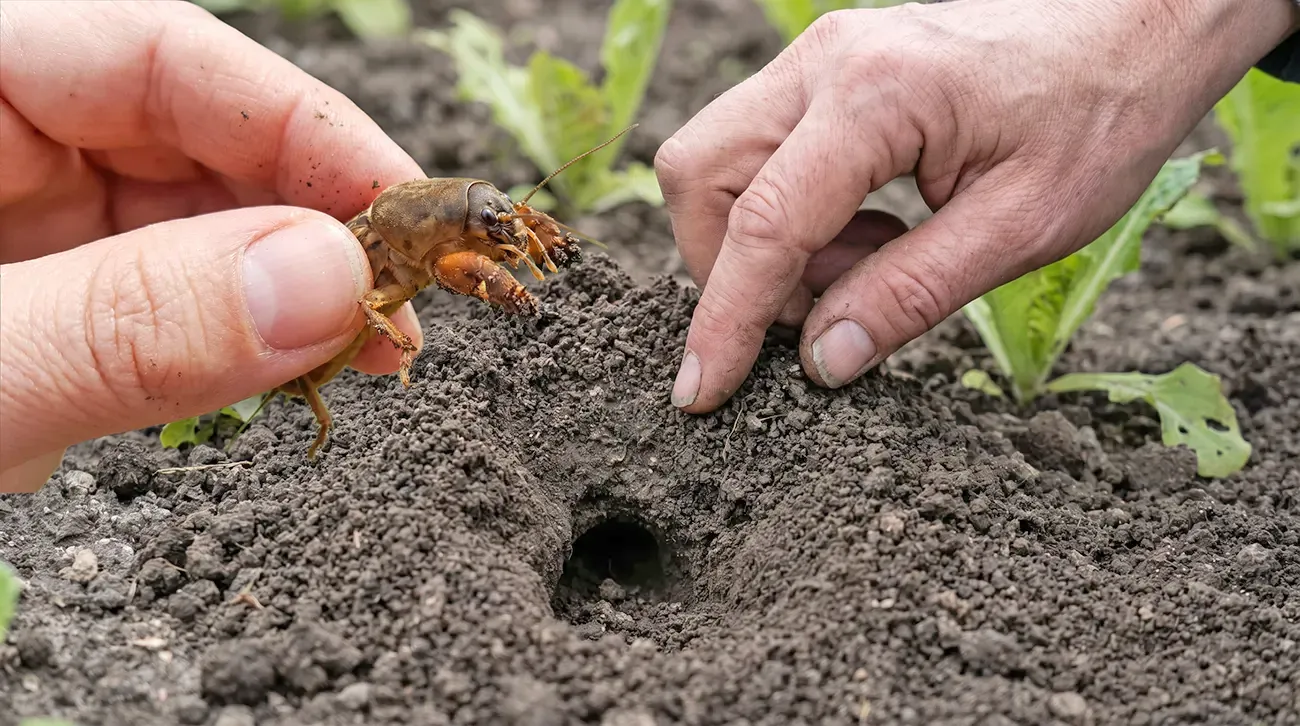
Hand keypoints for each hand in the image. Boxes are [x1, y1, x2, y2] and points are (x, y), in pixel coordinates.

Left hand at [0, 1, 426, 491]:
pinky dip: (245, 344)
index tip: (407, 208)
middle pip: (195, 142)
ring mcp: (21, 234)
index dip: (302, 123)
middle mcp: (0, 149)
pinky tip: (301, 368)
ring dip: (297, 290)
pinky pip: (169, 308)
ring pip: (196, 230)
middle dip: (317, 219)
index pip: (160, 57)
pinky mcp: (44, 319)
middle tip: (409, 296)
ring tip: (375, 345)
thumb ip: (126, 324)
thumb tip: (324, 284)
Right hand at [655, 0, 1299, 412]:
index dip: (726, 319)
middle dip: (729, 267)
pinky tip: (873, 230)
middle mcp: (825, 62)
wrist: (1139, 22)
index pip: (763, 223)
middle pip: (703, 175)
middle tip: (820, 313)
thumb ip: (910, 295)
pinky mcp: (830, 70)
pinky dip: (793, 212)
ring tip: (869, 264)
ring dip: (765, 241)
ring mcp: (821, 57)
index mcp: (877, 97)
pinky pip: (764, 150)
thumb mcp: (1023, 226)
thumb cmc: (1102, 112)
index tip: (703, 392)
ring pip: (721, 160)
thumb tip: (822, 361)